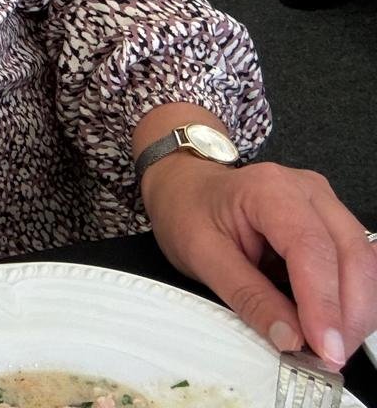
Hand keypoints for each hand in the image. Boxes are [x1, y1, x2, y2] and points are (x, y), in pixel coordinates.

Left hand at [142, 157, 376, 365]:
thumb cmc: (188, 212)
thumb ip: (248, 296)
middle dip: (348, 315)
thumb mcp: (202, 255)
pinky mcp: (332, 222)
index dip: (324, 304)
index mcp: (269, 190)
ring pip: (365, 263)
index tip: (325, 348)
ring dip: (355, 311)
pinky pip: (357, 263)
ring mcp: (325, 204)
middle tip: (328, 357)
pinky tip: (331, 322)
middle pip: (352, 256)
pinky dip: (351, 298)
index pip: (311, 248)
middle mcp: (308, 191)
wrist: (186, 187)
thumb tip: (291, 339)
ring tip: (327, 345)